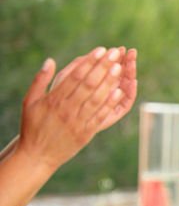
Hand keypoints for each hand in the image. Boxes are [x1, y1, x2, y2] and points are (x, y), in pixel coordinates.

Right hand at [18, 47, 127, 170]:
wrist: (37, 155)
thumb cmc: (33, 125)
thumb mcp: (30, 101)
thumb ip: (40, 80)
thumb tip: (50, 60)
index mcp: (54, 99)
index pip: (75, 76)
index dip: (89, 62)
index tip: (101, 50)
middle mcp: (66, 109)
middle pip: (88, 84)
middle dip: (103, 66)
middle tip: (116, 52)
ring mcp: (77, 121)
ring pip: (96, 98)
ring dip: (109, 82)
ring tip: (120, 66)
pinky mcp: (86, 133)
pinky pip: (100, 116)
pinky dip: (110, 103)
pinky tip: (120, 91)